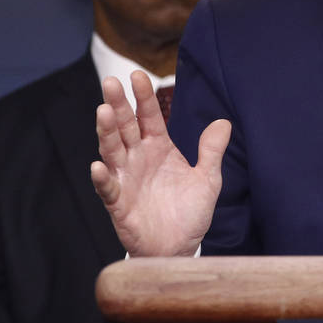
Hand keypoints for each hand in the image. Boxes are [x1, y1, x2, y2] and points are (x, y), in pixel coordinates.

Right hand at [90, 71, 230, 256]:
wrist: (180, 248)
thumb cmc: (190, 213)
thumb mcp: (208, 180)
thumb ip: (212, 151)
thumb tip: (223, 122)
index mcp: (159, 148)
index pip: (149, 117)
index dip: (144, 97)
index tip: (138, 75)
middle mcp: (139, 159)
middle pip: (125, 126)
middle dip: (119, 104)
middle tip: (111, 81)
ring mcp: (127, 179)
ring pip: (112, 150)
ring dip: (106, 132)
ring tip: (103, 111)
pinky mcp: (119, 204)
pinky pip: (109, 188)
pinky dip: (104, 177)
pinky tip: (99, 165)